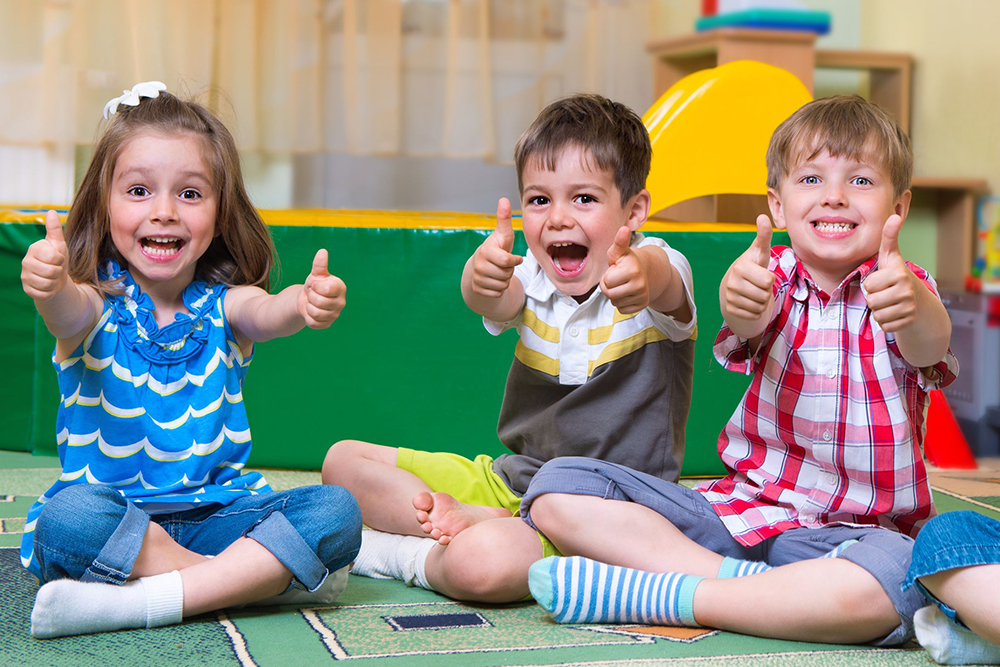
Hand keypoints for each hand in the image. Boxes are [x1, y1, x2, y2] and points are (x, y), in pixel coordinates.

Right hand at [21, 210, 68, 300]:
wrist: (56, 278)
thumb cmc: (57, 259)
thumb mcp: (59, 244)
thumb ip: (55, 229)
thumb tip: (52, 211)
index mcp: (34, 249)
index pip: (54, 257)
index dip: (61, 260)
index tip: (58, 259)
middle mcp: (26, 262)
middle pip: (51, 272)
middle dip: (59, 272)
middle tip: (56, 269)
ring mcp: (25, 276)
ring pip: (47, 284)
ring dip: (54, 282)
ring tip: (52, 277)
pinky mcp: (27, 289)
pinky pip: (43, 294)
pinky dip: (50, 292)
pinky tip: (47, 286)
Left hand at [298, 249, 345, 328]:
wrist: (307, 299)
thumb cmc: (314, 284)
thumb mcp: (316, 274)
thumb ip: (319, 264)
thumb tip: (322, 251)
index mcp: (340, 288)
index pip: (326, 289)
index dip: (315, 286)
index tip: (314, 284)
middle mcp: (341, 302)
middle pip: (320, 302)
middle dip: (311, 297)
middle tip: (312, 294)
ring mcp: (335, 314)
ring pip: (316, 313)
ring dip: (309, 307)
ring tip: (312, 303)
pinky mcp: (328, 324)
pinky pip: (314, 323)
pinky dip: (308, 317)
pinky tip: (311, 312)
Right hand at [468, 198, 522, 297]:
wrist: (480, 266)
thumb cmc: (497, 248)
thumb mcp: (503, 234)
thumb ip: (504, 219)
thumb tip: (504, 199)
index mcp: (485, 251)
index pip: (507, 261)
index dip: (515, 261)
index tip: (515, 258)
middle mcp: (478, 265)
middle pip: (506, 274)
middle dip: (509, 270)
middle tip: (504, 264)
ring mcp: (477, 278)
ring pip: (503, 285)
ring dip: (505, 280)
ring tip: (499, 270)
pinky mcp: (477, 289)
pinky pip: (498, 293)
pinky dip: (499, 289)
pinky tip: (494, 280)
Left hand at [599, 226, 649, 313]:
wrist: (644, 271)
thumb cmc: (626, 261)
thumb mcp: (619, 251)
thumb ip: (619, 241)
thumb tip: (624, 229)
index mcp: (633, 269)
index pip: (606, 282)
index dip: (606, 276)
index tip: (614, 270)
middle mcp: (640, 284)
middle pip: (610, 294)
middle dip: (608, 287)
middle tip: (616, 279)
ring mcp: (643, 296)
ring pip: (615, 303)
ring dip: (614, 295)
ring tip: (621, 284)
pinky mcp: (643, 305)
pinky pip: (622, 310)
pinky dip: (621, 303)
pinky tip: (626, 293)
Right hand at [721, 214, 774, 320]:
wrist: (735, 283)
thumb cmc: (753, 265)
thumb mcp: (760, 251)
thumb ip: (764, 235)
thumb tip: (763, 216)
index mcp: (740, 267)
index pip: (768, 281)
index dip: (770, 279)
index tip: (762, 273)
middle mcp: (732, 283)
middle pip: (765, 296)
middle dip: (766, 291)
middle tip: (759, 284)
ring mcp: (729, 297)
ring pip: (760, 307)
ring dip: (762, 302)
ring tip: (755, 292)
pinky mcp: (729, 309)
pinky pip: (753, 315)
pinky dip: (755, 311)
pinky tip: (749, 302)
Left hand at [865, 214, 917, 332]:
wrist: (919, 300)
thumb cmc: (896, 275)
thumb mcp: (891, 256)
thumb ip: (889, 237)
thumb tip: (894, 215)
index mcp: (899, 274)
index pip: (868, 285)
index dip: (871, 284)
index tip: (883, 279)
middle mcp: (907, 290)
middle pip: (871, 301)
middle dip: (874, 298)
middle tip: (886, 292)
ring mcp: (910, 307)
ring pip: (877, 315)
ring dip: (879, 311)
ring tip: (890, 302)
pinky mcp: (909, 322)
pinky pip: (885, 326)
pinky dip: (886, 322)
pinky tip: (895, 313)